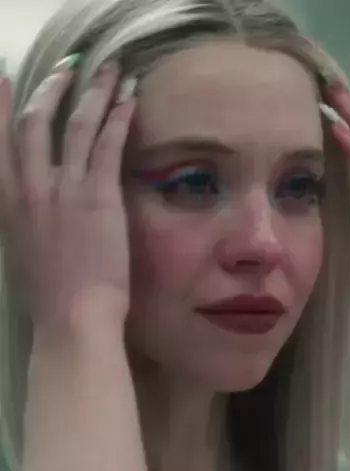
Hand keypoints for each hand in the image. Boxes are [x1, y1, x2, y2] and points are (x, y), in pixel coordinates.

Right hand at [0, 63, 135, 334]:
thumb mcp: (22, 247)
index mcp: (8, 201)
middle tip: (70, 67)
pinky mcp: (100, 195)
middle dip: (54, 88)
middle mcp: (32, 186)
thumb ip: (25, 215)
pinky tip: (128, 99)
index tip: (4, 78)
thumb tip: (35, 196)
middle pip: (37, 121)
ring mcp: (66, 188)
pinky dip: (118, 118)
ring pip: (77, 125)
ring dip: (94, 92)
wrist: (72, 316)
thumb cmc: (50, 292)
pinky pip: (107, 145)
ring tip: (108, 70)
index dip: (0, 105)